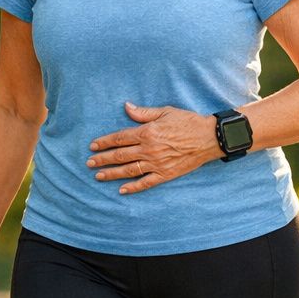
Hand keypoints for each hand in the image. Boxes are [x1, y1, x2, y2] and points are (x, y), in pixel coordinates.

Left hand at [86, 101, 220, 194]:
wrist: (209, 138)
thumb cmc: (187, 122)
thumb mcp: (165, 112)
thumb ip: (143, 113)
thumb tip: (126, 107)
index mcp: (147, 133)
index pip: (120, 138)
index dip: (104, 142)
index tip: (93, 146)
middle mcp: (149, 149)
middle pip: (120, 155)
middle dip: (102, 159)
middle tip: (89, 163)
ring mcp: (157, 164)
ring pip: (129, 170)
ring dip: (112, 173)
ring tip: (99, 176)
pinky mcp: (166, 174)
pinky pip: (146, 183)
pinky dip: (133, 187)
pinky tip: (122, 190)